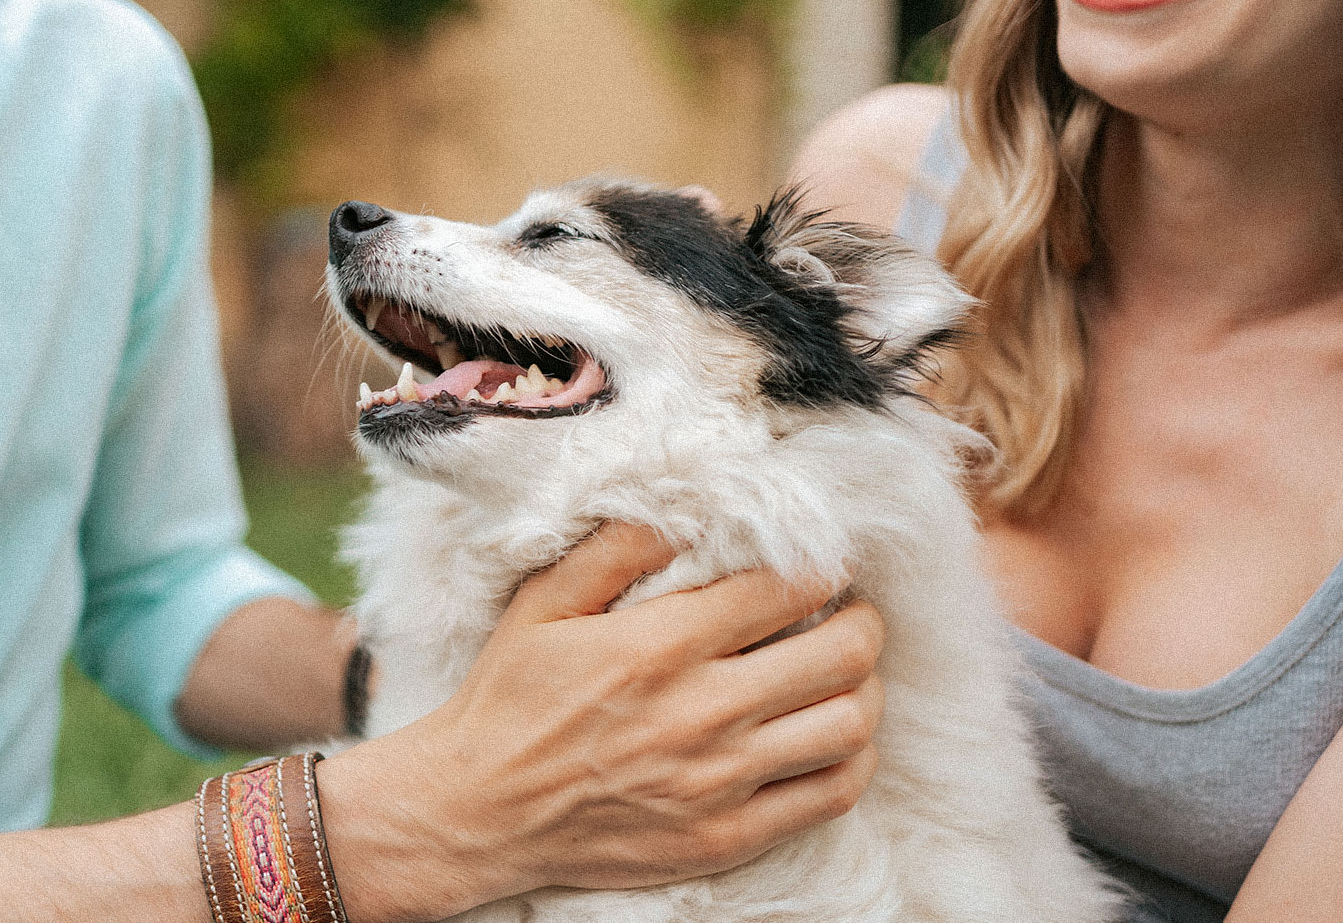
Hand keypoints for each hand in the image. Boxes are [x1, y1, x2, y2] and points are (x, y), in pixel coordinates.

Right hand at [316, 523, 884, 921]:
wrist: (479, 811)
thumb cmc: (510, 699)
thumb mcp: (543, 603)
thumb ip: (616, 547)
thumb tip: (685, 506)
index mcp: (660, 645)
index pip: (788, 588)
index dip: (822, 565)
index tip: (822, 561)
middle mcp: (701, 713)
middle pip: (841, 654)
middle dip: (862, 620)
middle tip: (849, 611)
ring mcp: (719, 782)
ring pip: (849, 724)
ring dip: (863, 688)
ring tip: (844, 671)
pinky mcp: (726, 836)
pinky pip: (830, 794)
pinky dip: (852, 757)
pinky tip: (834, 736)